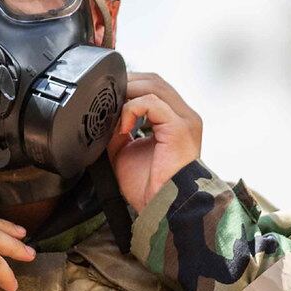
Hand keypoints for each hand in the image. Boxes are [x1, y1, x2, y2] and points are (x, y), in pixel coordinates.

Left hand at [107, 72, 202, 211]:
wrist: (164, 209)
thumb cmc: (151, 189)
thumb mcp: (126, 152)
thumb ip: (119, 131)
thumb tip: (106, 117)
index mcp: (175, 121)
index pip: (154, 88)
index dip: (130, 86)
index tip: (108, 97)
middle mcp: (183, 116)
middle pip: (154, 81)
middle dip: (127, 84)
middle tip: (106, 98)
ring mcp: (184, 119)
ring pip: (154, 85)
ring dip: (128, 93)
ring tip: (114, 109)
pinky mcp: (179, 127)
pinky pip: (152, 102)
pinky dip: (132, 109)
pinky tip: (123, 127)